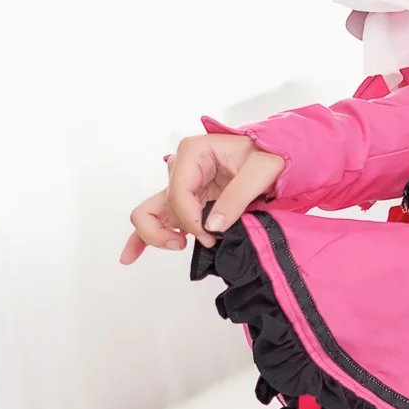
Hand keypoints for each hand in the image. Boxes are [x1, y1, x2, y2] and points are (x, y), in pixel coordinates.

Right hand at [119, 132, 286, 262]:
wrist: (278, 153)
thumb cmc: (269, 154)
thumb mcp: (262, 170)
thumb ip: (237, 197)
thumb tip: (212, 226)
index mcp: (194, 152)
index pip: (178, 192)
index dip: (191, 219)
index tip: (211, 234)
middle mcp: (181, 166)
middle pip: (162, 204)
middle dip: (179, 227)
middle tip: (203, 240)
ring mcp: (182, 184)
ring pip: (152, 212)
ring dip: (154, 235)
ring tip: (175, 246)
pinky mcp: (188, 199)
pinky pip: (158, 217)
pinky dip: (143, 236)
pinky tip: (131, 256)